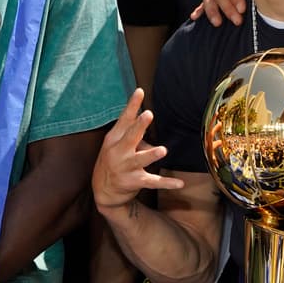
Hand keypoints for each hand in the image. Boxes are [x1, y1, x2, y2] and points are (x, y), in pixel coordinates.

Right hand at [92, 89, 184, 215]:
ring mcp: (126, 168)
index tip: (140, 91)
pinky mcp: (134, 182)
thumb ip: (134, 135)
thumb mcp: (116, 145)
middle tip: (148, 114)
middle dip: (139, 126)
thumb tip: (150, 129)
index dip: (132, 105)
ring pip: (140, 160)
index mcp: (114, 139)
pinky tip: (180, 183)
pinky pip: (153, 182)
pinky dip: (167, 183)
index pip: (124, 119)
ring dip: (151, 155)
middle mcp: (118, 152)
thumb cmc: (113, 161)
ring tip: (162, 150)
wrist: (103, 191)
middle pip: (130, 137)